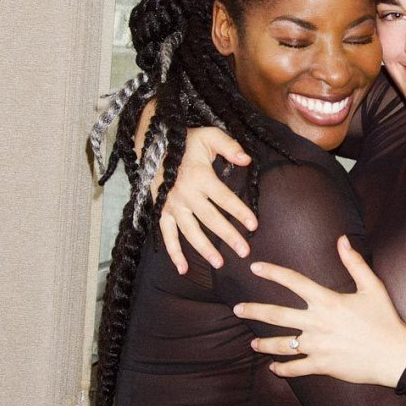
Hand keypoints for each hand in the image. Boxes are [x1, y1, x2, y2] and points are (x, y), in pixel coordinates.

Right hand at [160, 128, 256, 273]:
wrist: (152, 144)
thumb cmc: (186, 142)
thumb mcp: (208, 136)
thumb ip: (229, 146)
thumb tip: (246, 159)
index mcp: (200, 177)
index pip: (224, 198)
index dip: (239, 211)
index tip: (253, 225)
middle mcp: (185, 194)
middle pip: (210, 219)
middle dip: (228, 236)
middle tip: (244, 251)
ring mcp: (172, 205)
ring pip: (190, 232)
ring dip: (205, 249)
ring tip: (220, 263)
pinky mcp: (162, 212)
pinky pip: (167, 235)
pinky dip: (174, 253)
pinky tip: (184, 269)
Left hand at [236, 236, 405, 387]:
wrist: (394, 355)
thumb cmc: (385, 319)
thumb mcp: (372, 287)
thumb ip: (354, 262)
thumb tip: (342, 240)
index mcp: (327, 301)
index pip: (293, 281)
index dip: (272, 272)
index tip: (255, 267)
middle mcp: (317, 323)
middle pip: (277, 314)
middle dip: (254, 311)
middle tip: (237, 309)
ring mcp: (317, 346)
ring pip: (282, 344)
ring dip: (264, 344)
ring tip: (253, 343)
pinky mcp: (322, 365)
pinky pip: (296, 368)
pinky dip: (282, 369)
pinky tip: (274, 367)